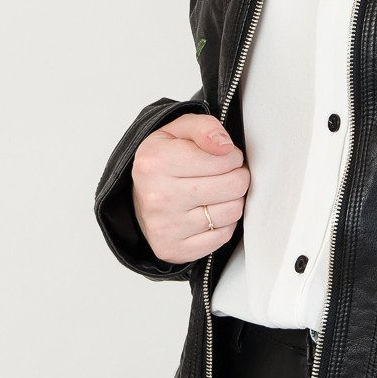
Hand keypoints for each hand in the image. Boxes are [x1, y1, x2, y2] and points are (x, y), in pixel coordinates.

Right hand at [131, 113, 249, 264]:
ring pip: (233, 211)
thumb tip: (225, 146)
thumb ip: (205, 127)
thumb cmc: (164, 161)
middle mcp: (158, 196)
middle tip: (224, 174)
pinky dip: (222, 223)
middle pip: (234, 185)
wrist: (140, 198)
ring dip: (232, 200)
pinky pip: (224, 236)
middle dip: (236, 176)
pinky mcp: (175, 250)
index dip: (232, 155)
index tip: (221, 156)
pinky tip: (208, 213)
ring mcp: (165, 227)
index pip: (225, 158)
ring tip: (216, 192)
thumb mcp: (179, 131)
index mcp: (155, 162)